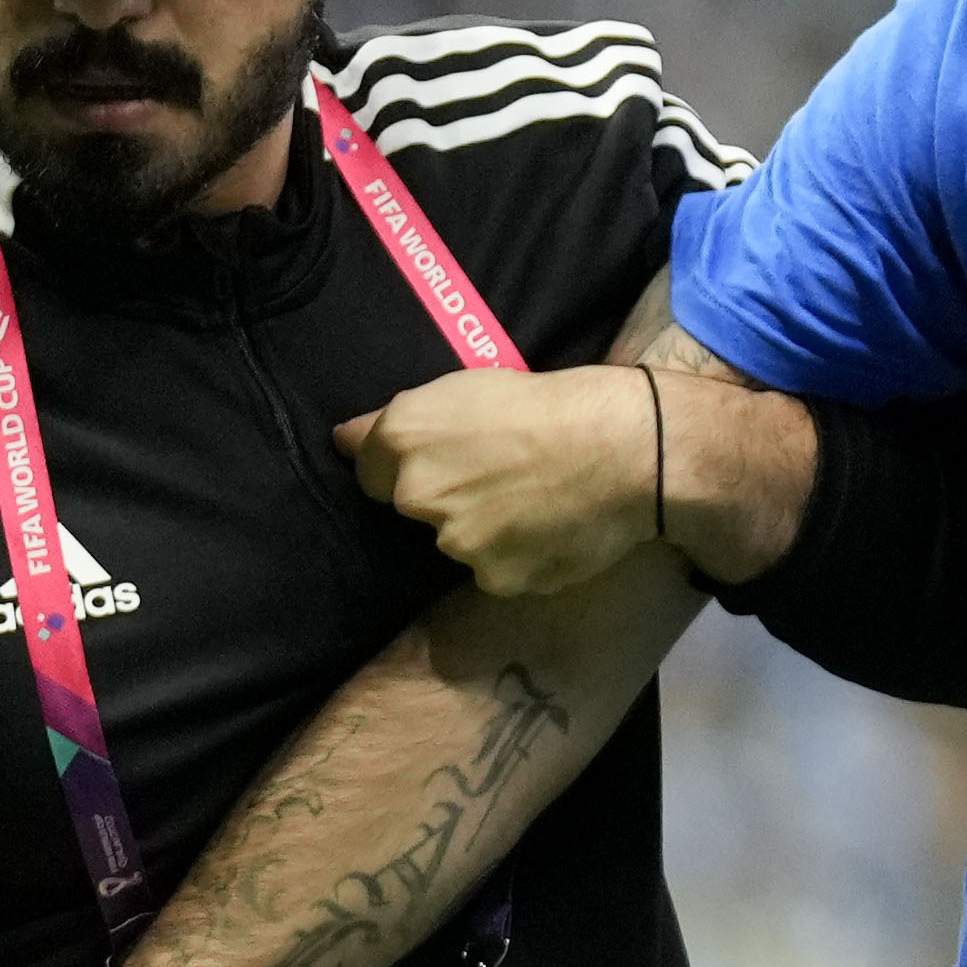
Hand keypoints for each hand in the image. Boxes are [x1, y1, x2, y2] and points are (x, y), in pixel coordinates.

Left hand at [337, 361, 667, 602]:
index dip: (409, 464)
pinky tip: (553, 529)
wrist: (628, 449)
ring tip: (537, 501)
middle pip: (416, 509)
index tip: (450, 458)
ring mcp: (457, 543)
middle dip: (448, 497)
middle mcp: (418, 494)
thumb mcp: (467, 387)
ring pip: (458, 543)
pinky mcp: (496, 579)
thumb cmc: (552, 405)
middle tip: (504, 474)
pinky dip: (520, 557)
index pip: (368, 471)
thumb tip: (338, 440)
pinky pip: (497, 572)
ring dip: (486, 530)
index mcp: (404, 437)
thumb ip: (395, 420)